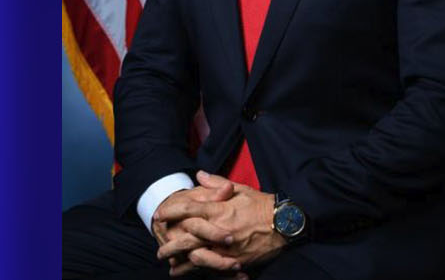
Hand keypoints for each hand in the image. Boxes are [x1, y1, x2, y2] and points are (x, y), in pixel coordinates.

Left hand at [155, 171, 286, 269]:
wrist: (285, 223)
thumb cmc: (263, 205)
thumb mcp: (241, 189)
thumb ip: (217, 183)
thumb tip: (200, 175)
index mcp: (220, 209)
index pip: (189, 209)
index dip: (171, 211)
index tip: (159, 214)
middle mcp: (220, 228)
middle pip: (187, 236)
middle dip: (170, 242)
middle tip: (159, 245)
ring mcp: (226, 247)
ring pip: (196, 255)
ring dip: (179, 259)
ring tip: (168, 262)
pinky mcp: (234, 260)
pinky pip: (210, 267)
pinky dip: (196, 270)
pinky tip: (186, 271)